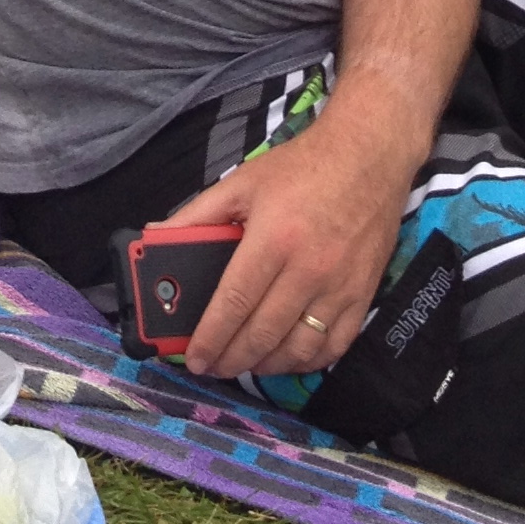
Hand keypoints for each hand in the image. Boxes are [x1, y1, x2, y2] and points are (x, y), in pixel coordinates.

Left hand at [169, 119, 411, 381]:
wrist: (368, 156)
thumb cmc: (301, 168)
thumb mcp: (242, 182)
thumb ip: (197, 214)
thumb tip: (156, 237)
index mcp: (274, 239)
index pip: (234, 303)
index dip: (211, 337)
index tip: (194, 357)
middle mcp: (309, 269)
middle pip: (263, 334)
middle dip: (232, 359)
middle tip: (213, 366)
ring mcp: (340, 287)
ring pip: (299, 349)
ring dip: (267, 365)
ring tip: (245, 363)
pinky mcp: (363, 295)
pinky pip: (335, 346)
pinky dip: (307, 361)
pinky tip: (286, 357)